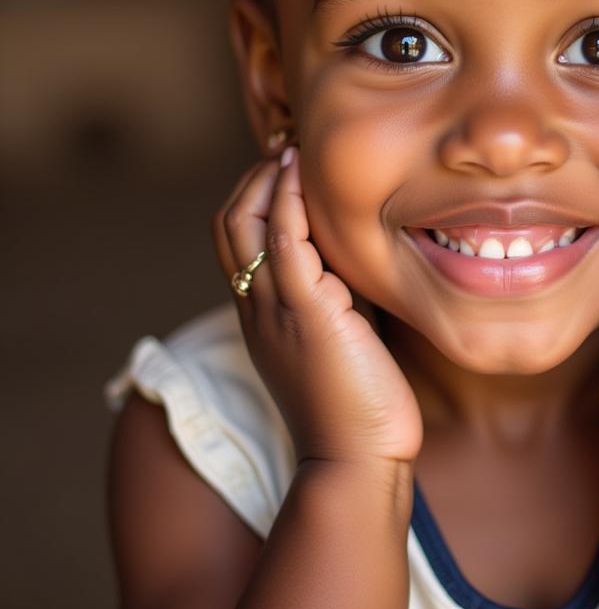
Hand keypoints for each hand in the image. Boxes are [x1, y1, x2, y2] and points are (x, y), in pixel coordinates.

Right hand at [213, 146, 423, 466]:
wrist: (358, 458)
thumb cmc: (359, 402)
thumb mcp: (339, 336)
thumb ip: (334, 295)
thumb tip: (353, 258)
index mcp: (260, 315)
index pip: (236, 242)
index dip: (253, 199)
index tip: (284, 169)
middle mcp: (257, 308)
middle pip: (229, 225)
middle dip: (253, 180)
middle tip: (286, 151)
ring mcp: (275, 309)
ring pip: (246, 225)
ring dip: (267, 180)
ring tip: (293, 152)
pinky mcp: (306, 311)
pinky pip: (285, 241)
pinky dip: (288, 200)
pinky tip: (303, 175)